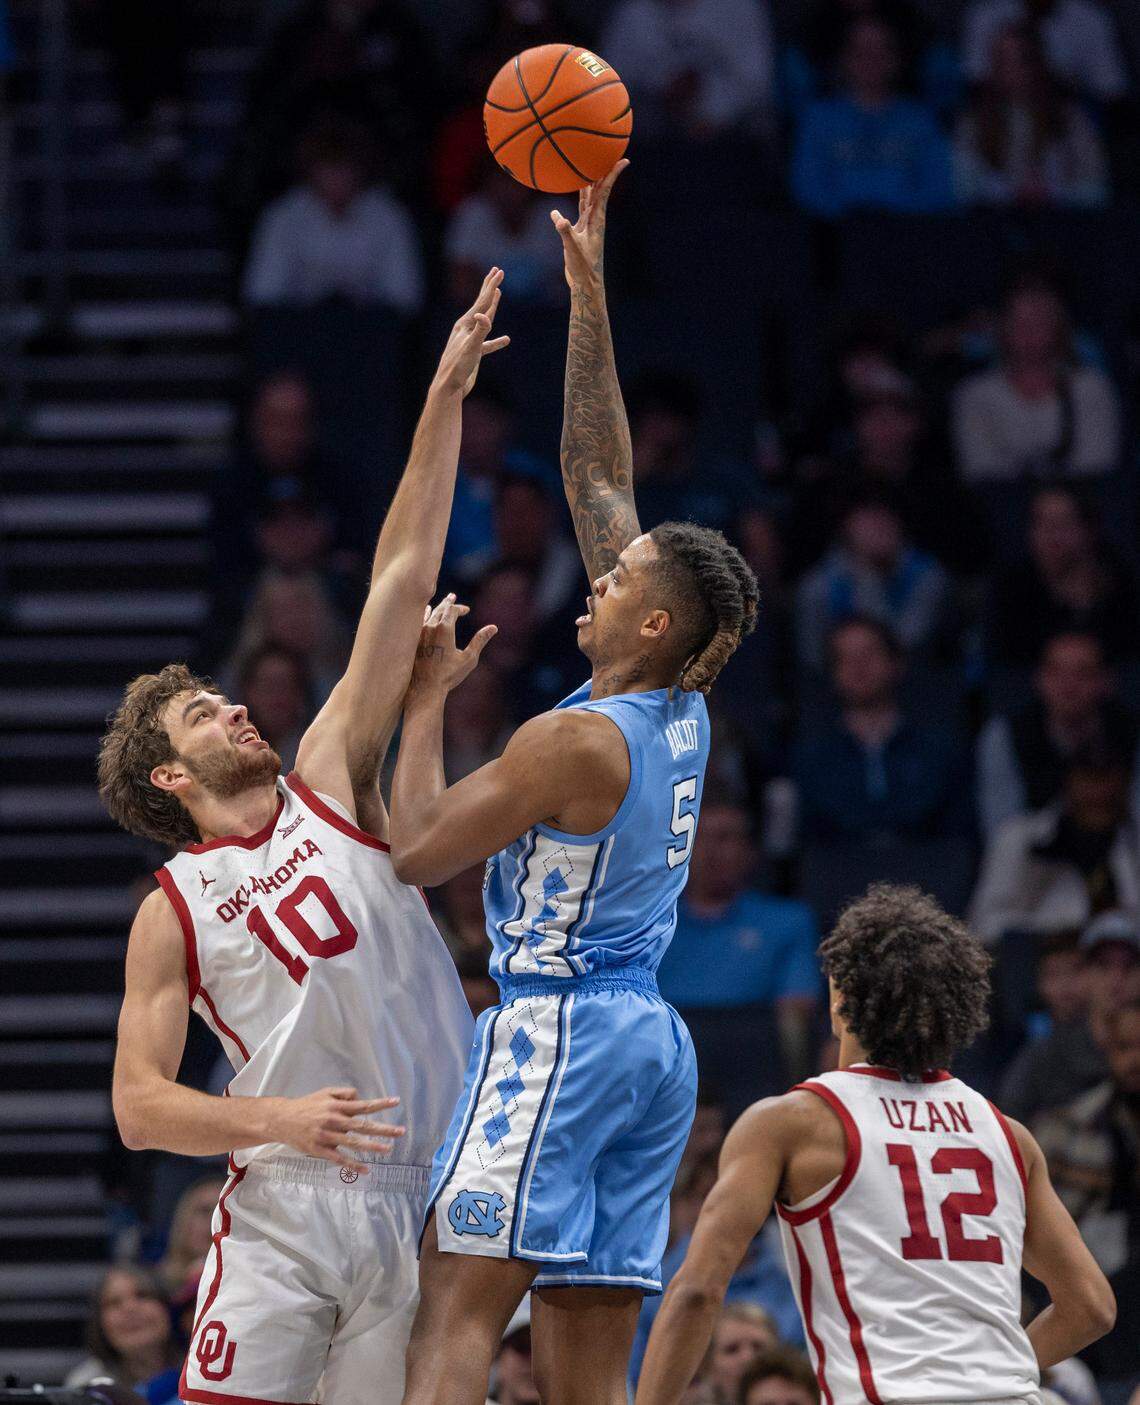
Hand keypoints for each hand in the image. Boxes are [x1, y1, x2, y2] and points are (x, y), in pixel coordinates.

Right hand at [269, 1087, 404, 1172]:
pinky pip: (339, 1159)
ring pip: (353, 1143)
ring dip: (372, 1146)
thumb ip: (344, 1093)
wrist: (282, 1119)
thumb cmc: (307, 1105)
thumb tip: (360, 1098)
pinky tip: (366, 1169)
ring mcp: (327, 1136)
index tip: (396, 1102)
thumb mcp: (325, 1092)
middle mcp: (334, 1120)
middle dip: (383, 1129)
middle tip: (400, 1132)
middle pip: (362, 1125)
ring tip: (388, 1149)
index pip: (363, 1105)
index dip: (380, 1104)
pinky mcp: (320, 1150)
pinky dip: (353, 1165)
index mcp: (337, 1106)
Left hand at [407, 594, 495, 702]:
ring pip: (428, 615)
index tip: (466, 610)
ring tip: (440, 604)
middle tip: (452, 597)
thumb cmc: (449, 675)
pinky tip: (425, 614)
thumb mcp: (469, 658)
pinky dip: (424, 616)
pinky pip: (418, 623)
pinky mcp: (414, 641)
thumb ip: (480, 641)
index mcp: (444, 629)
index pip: (452, 610)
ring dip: (436, 608)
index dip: (459, 608)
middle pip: (440, 609)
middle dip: (448, 603)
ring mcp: (420, 634)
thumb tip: (493, 628)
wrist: (425, 688)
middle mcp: (430, 627)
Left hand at [433, 267, 509, 398]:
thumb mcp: (471, 347)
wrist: (449, 387)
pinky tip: (506, 340)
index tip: (500, 271)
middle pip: (481, 303)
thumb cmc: (457, 367)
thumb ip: (479, 330)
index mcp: (465, 323)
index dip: (492, 286)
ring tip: (498, 295)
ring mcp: (470, 340)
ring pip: (484, 319)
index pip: (482, 301)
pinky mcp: (474, 353)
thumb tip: (484, 315)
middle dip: (490, 287)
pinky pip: (488, 343)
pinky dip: (496, 340)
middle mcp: (466, 328)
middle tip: (497, 271)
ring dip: (492, 306)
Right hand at [550, 158, 628, 290]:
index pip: (604, 192)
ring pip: (589, 197)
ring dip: (591, 181)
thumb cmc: (583, 268)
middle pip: (599, 189)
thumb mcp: (572, 249)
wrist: (585, 283)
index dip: (613, 175)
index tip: (624, 160)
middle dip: (603, 171)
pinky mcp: (580, 230)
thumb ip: (565, 232)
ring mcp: (587, 224)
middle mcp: (594, 219)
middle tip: (607, 152)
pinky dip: (577, 198)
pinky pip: (579, 208)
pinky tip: (571, 190)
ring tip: (591, 164)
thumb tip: (556, 216)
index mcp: (596, 220)